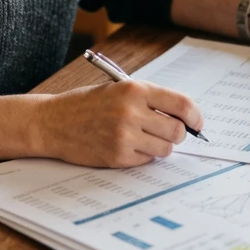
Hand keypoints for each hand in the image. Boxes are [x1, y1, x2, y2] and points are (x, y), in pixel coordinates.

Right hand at [35, 80, 203, 167]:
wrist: (53, 122)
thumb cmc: (88, 104)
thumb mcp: (119, 89)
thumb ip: (150, 99)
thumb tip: (184, 117)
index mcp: (134, 89)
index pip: (181, 104)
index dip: (195, 116)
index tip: (196, 122)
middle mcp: (131, 112)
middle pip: (177, 131)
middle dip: (179, 134)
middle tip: (170, 132)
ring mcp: (124, 136)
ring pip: (165, 148)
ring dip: (161, 146)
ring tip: (144, 138)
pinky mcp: (117, 156)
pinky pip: (147, 160)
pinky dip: (143, 155)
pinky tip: (127, 145)